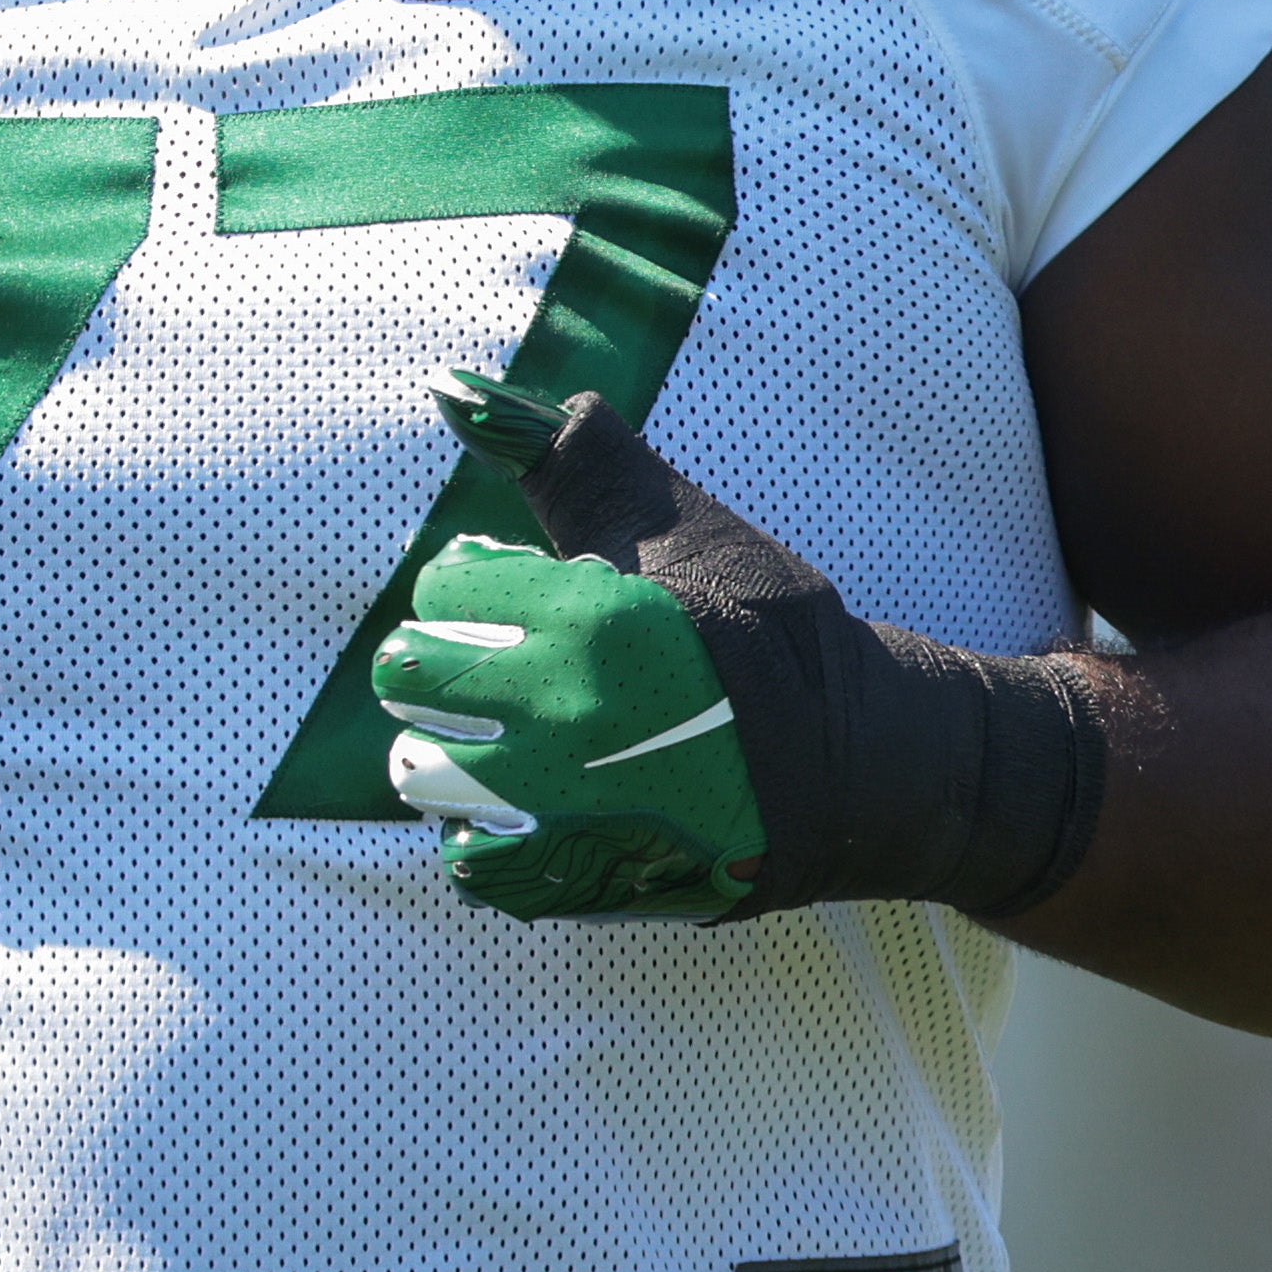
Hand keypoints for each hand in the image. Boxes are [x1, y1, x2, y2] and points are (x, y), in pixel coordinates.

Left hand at [382, 374, 1108, 923]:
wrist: (860, 766)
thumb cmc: (769, 633)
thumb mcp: (683, 524)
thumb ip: (574, 460)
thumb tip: (460, 392)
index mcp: (588, 621)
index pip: (445, 590)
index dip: (471, 585)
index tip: (508, 597)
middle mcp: (564, 719)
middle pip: (411, 679)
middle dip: (434, 658)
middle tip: (478, 663)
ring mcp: (566, 810)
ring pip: (423, 774)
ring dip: (438, 746)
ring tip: (481, 737)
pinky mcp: (578, 879)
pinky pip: (467, 860)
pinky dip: (473, 832)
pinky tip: (514, 807)